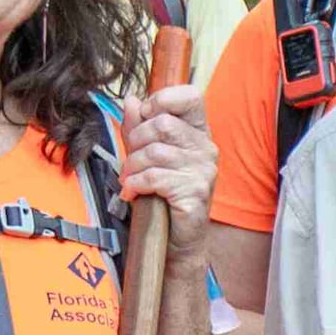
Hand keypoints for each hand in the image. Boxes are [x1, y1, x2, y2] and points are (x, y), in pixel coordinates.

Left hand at [118, 82, 218, 246]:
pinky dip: (135, 184)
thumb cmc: (164, 194)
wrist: (178, 238)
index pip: (190, 96)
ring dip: (132, 166)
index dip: (162, 99)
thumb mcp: (148, 154)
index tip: (145, 116)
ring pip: (154, 151)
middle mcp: (206, 147)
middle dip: (136, 140)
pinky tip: (133, 191)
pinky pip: (155, 177)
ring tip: (129, 178)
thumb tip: (132, 100)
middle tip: (130, 159)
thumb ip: (140, 126)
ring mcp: (203, 170)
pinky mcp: (195, 191)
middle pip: (162, 123)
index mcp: (198, 132)